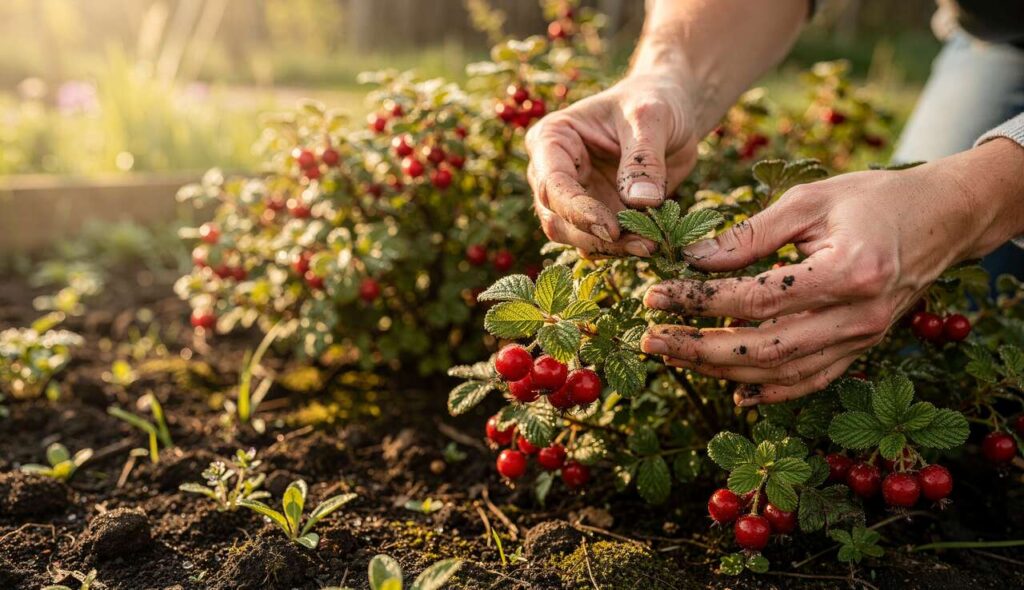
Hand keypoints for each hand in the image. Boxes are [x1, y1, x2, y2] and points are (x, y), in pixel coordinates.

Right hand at [526, 73, 699, 256]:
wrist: (671, 112)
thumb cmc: (652, 102)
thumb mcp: (651, 117)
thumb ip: (644, 158)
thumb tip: (640, 202)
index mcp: (552, 140)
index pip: (551, 184)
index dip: (577, 211)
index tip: (612, 228)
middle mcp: (552, 173)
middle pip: (557, 219)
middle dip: (596, 236)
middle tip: (642, 243)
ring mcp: (572, 199)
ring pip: (576, 237)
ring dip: (611, 248)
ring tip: (651, 244)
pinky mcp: (595, 217)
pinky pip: (600, 243)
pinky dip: (623, 249)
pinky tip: (652, 243)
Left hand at [638, 139, 1023, 405]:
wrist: (944, 217)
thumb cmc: (875, 198)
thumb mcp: (810, 200)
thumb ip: (751, 235)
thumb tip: (693, 261)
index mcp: (847, 272)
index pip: (756, 298)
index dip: (698, 300)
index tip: (653, 297)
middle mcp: (858, 316)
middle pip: (764, 347)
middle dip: (698, 348)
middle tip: (649, 339)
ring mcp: (864, 339)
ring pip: (783, 371)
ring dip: (723, 370)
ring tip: (675, 356)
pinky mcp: (864, 348)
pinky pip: (813, 380)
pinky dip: (772, 391)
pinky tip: (735, 391)